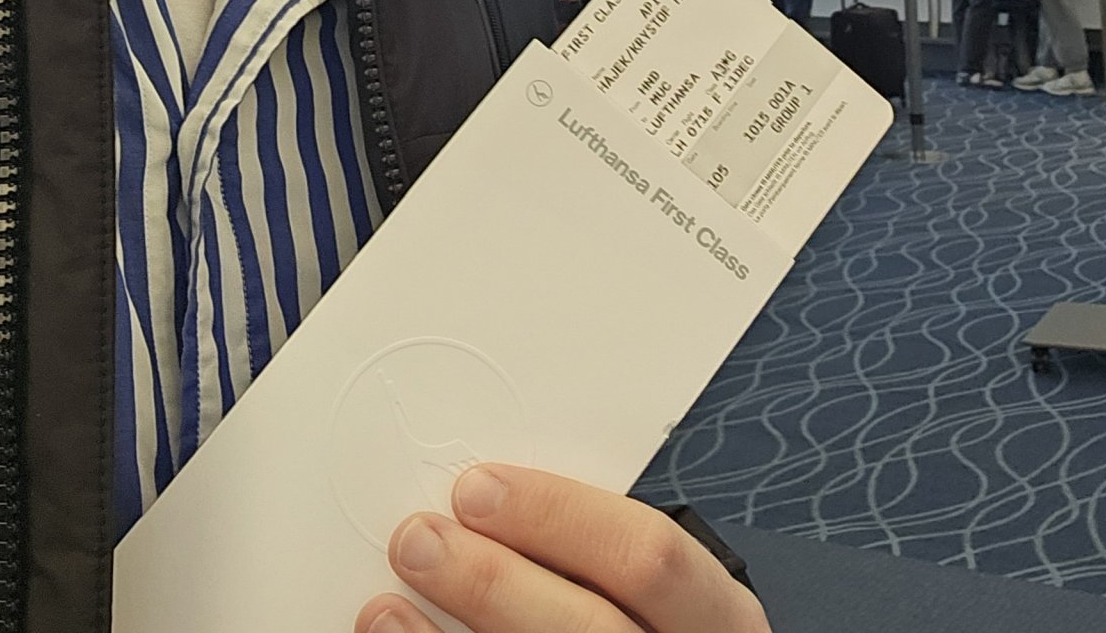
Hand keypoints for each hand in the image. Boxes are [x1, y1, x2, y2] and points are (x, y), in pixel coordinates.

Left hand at [357, 464, 765, 632]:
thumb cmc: (645, 621)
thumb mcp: (660, 588)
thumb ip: (599, 547)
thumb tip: (485, 495)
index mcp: (716, 616)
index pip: (648, 556)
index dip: (557, 516)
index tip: (477, 488)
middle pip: (589, 629)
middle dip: (493, 581)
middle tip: (419, 540)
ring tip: (389, 602)